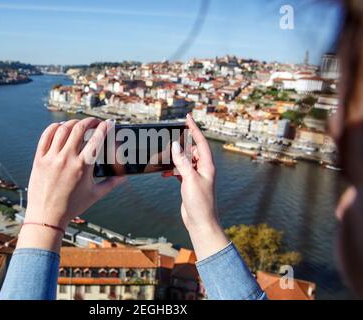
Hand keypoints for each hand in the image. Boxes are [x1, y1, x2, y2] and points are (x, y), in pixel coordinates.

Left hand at [17, 118, 124, 252]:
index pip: (97, 139)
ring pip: (62, 129)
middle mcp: (67, 159)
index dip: (105, 127)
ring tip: (79, 124)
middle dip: (90, 121)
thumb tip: (124, 176)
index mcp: (83, 167)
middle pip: (79, 129)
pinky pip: (45, 136)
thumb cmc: (72, 206)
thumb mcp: (95, 195)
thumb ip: (111, 183)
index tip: (109, 123)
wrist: (46, 216)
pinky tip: (61, 127)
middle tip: (95, 122)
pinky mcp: (39, 159)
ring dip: (73, 123)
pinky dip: (54, 128)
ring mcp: (51, 158)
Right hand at [170, 114, 228, 260]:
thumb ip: (182, 161)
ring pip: (185, 160)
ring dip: (175, 159)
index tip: (187, 117)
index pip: (200, 141)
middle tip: (169, 140)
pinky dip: (173, 170)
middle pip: (191, 149)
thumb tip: (175, 145)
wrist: (200, 222)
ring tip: (165, 158)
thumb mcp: (189, 179)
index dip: (194, 128)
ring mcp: (196, 176)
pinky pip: (180, 170)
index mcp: (207, 165)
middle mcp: (203, 168)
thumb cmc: (200, 203)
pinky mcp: (189, 183)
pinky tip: (165, 173)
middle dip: (181, 145)